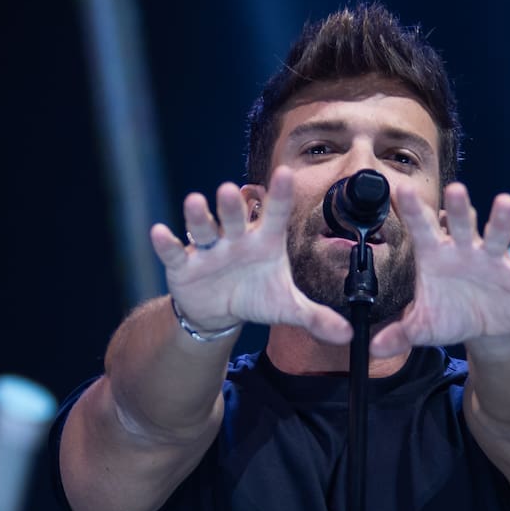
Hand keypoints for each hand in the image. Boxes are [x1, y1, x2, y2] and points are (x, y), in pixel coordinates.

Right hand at [150, 166, 352, 344]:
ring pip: (203, 227)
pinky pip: (174, 251)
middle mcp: (236, 237)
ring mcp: (209, 248)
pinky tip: (159, 233)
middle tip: (231, 191)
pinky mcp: (184, 264)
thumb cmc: (256, 295)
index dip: (281, 195)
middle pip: (234, 216)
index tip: (286, 173)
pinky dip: (166, 243)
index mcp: (265, 241)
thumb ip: (316, 317)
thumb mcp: (287, 307)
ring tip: (195, 202)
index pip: (276, 214)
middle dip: (232, 205)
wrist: (219, 310)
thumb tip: (349, 337)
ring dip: (199, 216)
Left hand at [370, 182, 509, 356]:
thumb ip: (399, 334)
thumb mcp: (423, 327)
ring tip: (505, 202)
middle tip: (455, 189)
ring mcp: (494, 259)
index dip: (413, 212)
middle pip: (462, 225)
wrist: (486, 328)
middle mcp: (465, 250)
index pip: (423, 231)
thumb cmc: (450, 315)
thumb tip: (372, 350)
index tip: (401, 190)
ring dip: (501, 220)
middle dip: (459, 208)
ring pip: (497, 235)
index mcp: (437, 257)